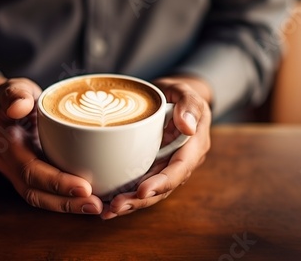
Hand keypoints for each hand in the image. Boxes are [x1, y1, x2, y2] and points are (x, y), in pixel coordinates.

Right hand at [0, 77, 102, 213]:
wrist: (9, 106)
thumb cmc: (17, 96)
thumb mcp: (16, 88)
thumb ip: (16, 93)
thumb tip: (18, 106)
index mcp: (7, 148)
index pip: (31, 171)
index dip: (57, 183)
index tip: (85, 187)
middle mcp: (11, 167)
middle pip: (36, 194)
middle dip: (66, 203)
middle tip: (96, 205)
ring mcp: (21, 175)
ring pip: (43, 199)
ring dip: (70, 206)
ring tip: (98, 207)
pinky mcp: (35, 177)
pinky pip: (50, 194)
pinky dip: (70, 200)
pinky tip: (94, 200)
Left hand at [101, 75, 211, 218]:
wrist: (171, 97)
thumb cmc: (178, 93)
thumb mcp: (186, 91)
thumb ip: (190, 104)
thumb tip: (188, 127)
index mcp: (193, 146)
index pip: (180, 169)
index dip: (163, 182)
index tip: (143, 190)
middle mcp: (181, 161)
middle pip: (164, 187)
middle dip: (141, 200)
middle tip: (116, 207)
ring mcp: (166, 166)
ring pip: (151, 190)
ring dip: (131, 203)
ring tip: (108, 211)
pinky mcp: (152, 166)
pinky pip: (141, 183)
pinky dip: (126, 195)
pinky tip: (107, 204)